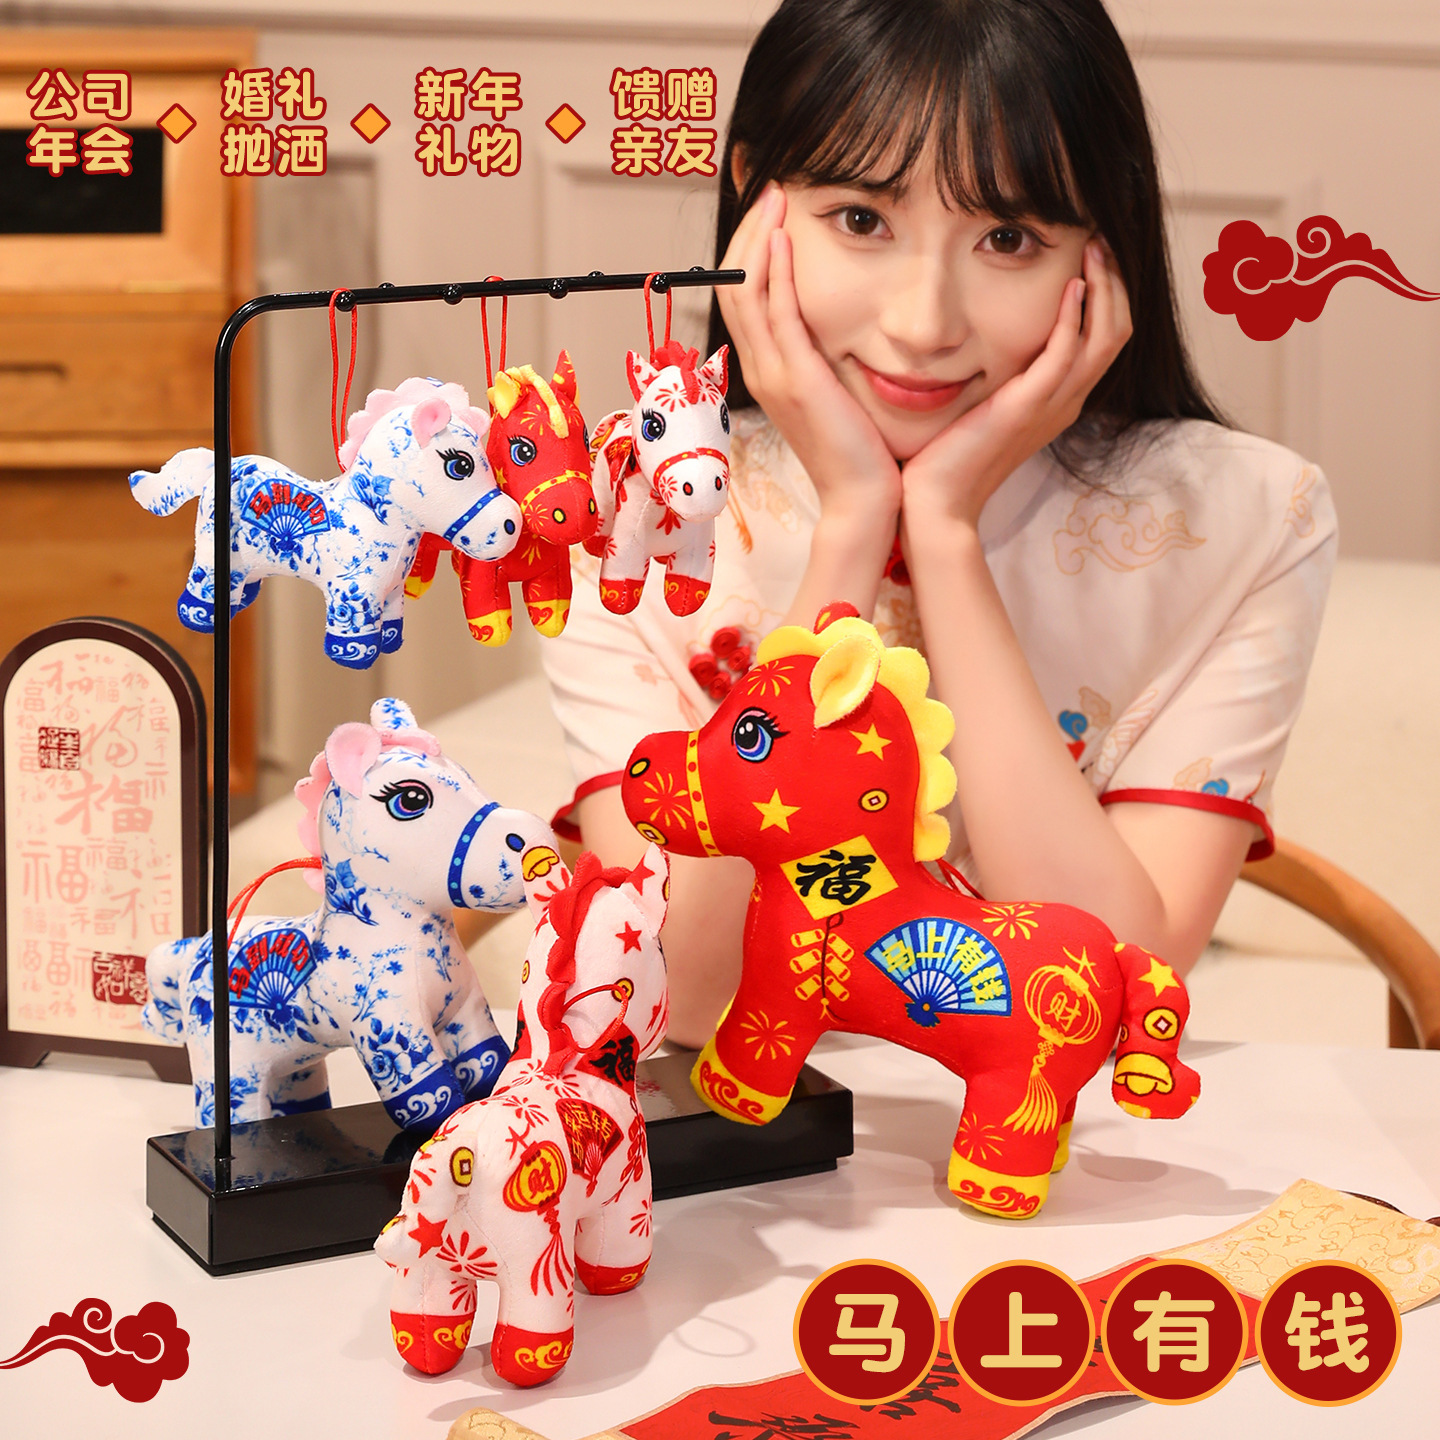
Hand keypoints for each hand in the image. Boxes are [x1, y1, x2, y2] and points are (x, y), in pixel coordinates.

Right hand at [719, 184, 901, 527]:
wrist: (866, 501)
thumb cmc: (862, 453)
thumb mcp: (838, 395)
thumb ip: (830, 359)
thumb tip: (841, 327)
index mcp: (769, 372)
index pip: (743, 297)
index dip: (749, 250)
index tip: (772, 212)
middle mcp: (761, 370)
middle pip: (732, 286)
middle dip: (746, 232)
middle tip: (768, 188)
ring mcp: (774, 376)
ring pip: (745, 292)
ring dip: (757, 238)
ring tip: (774, 196)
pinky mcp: (797, 380)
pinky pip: (775, 315)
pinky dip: (775, 271)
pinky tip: (785, 237)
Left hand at [900, 240, 1133, 532]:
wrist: (936, 502)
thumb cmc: (948, 456)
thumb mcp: (984, 405)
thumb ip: (998, 373)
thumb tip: (984, 336)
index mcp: (1058, 401)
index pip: (1104, 339)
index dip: (1107, 295)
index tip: (1091, 256)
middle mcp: (1065, 402)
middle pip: (1117, 332)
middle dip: (1114, 282)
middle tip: (1100, 241)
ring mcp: (1052, 406)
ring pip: (1105, 338)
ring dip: (1104, 288)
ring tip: (1094, 250)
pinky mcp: (1028, 407)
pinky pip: (1067, 354)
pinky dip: (1074, 317)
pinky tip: (1069, 286)